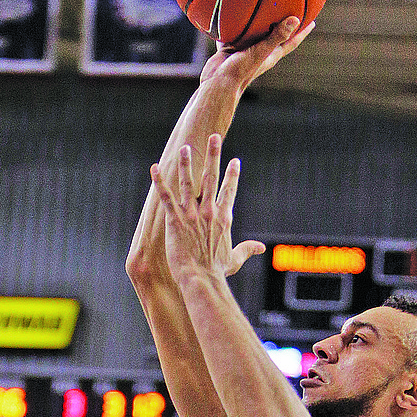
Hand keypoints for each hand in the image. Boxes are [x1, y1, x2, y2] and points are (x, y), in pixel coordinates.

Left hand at [150, 135, 264, 283]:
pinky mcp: (175, 220)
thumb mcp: (234, 258)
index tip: (235, 161)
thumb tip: (261, 248)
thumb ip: (247, 249)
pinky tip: (155, 168)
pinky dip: (160, 182)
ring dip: (187, 163)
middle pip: (212, 177)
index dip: (232, 175)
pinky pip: (166, 197)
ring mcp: (191, 214)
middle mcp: (209, 211)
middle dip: (214, 155)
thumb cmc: (217, 271)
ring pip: (188, 182)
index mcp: (223, 218)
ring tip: (185, 147)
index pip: (229, 190)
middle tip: (214, 137)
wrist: (201, 279)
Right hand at [199, 16, 314, 87]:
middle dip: (281, 21)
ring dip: (257, 20)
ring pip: (254, 31)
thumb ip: (276, 36)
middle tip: (288, 6)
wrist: (217, 84)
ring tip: (261, 3)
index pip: (292, 41)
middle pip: (275, 33)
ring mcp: (244, 50)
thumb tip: (295, 19)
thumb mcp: (260, 52)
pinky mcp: (230, 48)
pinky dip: (233, 22)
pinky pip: (233, 31)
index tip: (312, 21)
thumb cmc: (240, 71)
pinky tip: (230, 10)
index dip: (302, 31)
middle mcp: (260, 51)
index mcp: (271, 54)